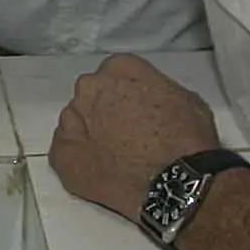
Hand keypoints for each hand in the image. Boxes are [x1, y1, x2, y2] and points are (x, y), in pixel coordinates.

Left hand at [49, 54, 219, 223]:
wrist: (176, 182)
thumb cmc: (188, 138)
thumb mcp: (184, 97)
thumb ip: (156, 89)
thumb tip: (148, 100)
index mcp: (119, 67)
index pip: (115, 74)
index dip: (127, 95)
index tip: (137, 112)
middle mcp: (90, 87)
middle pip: (91, 95)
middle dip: (104, 112)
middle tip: (125, 135)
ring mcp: (72, 120)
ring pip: (75, 122)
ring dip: (89, 134)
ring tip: (113, 158)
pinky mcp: (62, 154)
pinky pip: (64, 151)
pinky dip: (78, 159)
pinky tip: (99, 171)